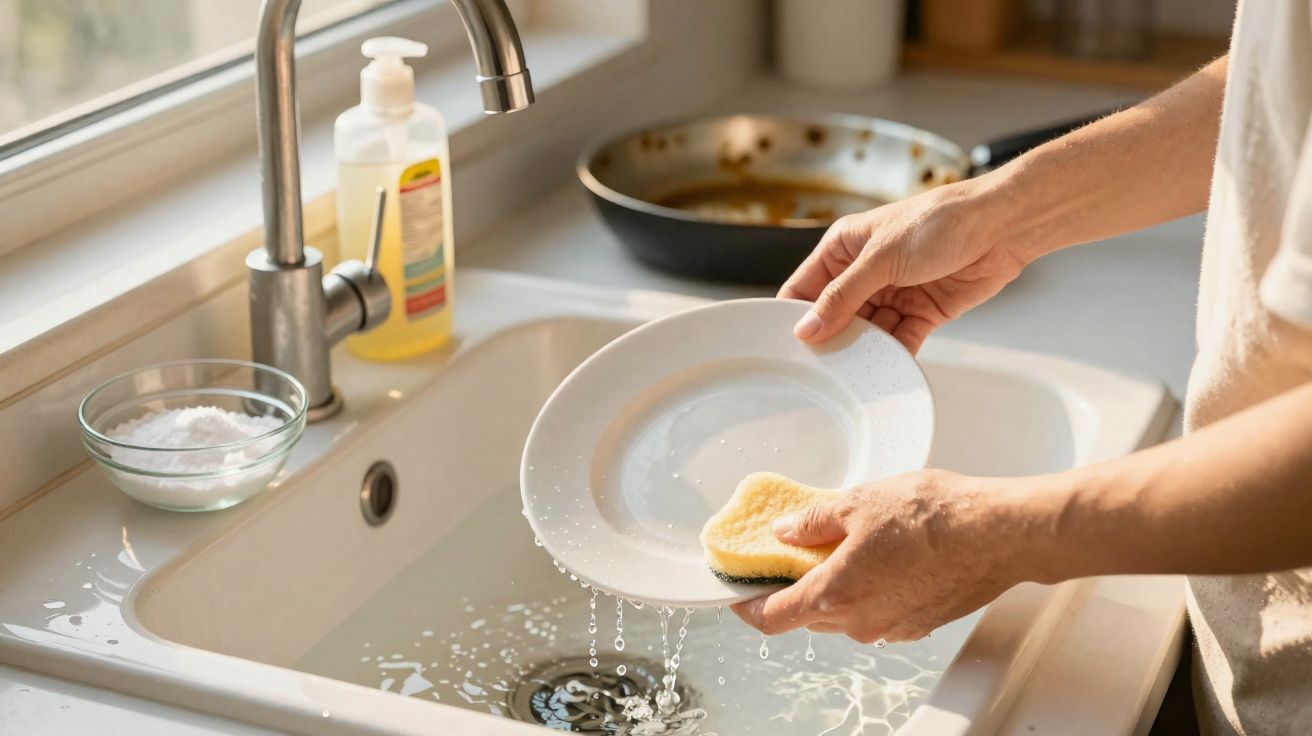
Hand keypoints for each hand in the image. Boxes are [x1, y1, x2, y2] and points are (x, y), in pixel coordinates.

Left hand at [730, 469, 1037, 642]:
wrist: (998, 534)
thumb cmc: (934, 516)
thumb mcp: (859, 502)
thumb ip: (815, 522)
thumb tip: (787, 531)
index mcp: (836, 594)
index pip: (772, 617)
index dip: (747, 606)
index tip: (737, 593)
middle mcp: (860, 621)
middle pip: (808, 616)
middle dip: (795, 589)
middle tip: (792, 556)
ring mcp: (893, 627)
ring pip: (846, 616)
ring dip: (837, 589)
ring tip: (845, 547)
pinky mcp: (921, 623)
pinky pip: (881, 613)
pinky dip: (872, 591)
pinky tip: (885, 559)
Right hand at [781, 179, 1030, 353]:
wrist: (1003, 227)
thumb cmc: (942, 221)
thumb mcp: (881, 258)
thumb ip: (843, 296)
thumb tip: (807, 328)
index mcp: (845, 248)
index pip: (804, 288)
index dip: (793, 317)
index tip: (785, 347)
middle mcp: (865, 271)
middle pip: (835, 316)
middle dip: (831, 340)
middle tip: (820, 369)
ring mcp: (894, 292)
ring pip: (867, 332)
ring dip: (864, 350)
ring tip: (855, 372)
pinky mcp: (922, 311)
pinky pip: (900, 339)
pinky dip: (894, 354)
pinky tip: (888, 368)